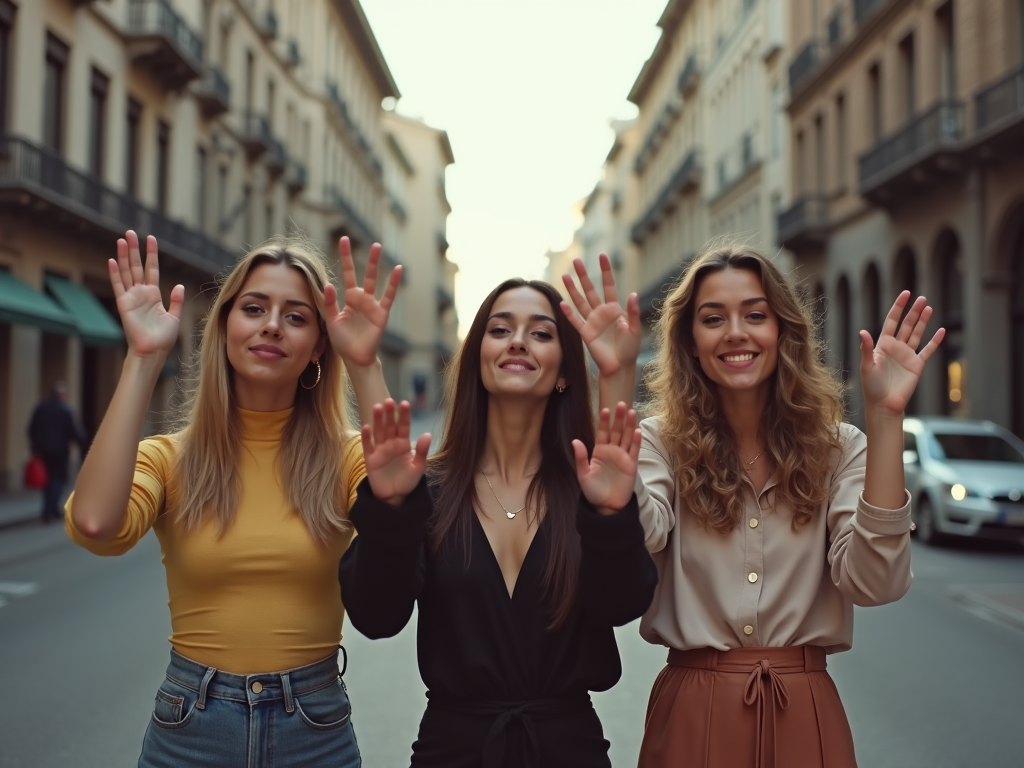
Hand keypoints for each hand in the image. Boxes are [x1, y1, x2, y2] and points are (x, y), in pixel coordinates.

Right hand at [108, 231, 183, 357]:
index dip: (151, 254)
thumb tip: (179, 285)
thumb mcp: (174, 317)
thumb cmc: (163, 338)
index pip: (152, 269)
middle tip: (131, 232)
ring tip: (121, 239)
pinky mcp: (124, 304)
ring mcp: (131, 297)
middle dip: (134, 249)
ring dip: (124, 256)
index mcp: (154, 295)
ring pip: (126, 272)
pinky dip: (115, 273)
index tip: (150, 238)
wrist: (153, 351)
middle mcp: (141, 293)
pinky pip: (118, 286)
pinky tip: (112, 260)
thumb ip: (176, 300)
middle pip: (136, 266)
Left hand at [323, 237, 401, 367]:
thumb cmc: (342, 340)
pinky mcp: (381, 313)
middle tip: (372, 241)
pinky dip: (392, 283)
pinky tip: (397, 269)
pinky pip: (388, 296)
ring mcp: (373, 304)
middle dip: (368, 258)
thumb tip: (329, 283)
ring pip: (375, 280)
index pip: (348, 273)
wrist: (354, 357)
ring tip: (378, 247)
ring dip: (376, 264)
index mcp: (349, 298)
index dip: (346, 257)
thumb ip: (329, 302)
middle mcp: (362, 298)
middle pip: (365, 273)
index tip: (344, 239)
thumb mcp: (331, 319)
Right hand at [361, 399, 431, 505]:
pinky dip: (366, 437)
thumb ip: (422, 451)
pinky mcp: (370, 459)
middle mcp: (391, 444)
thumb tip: (428, 434)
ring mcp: (380, 450)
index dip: (404, 415)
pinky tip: (366, 427)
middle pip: (390, 426)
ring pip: (378, 432)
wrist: (395, 497)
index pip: (404, 426)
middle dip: (389, 414)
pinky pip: (368, 446)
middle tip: (389, 401)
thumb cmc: (408, 481)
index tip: (405, 403)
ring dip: (377, 420)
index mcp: (404, 444)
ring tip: (377, 407)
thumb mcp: (418, 467)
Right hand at [560, 255, 640, 376]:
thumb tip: (633, 294)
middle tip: (576, 260)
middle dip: (583, 275)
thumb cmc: (629, 349)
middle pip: (590, 289)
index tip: (602, 256)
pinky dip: (569, 313)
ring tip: (564, 275)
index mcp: (615, 309)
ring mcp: (592, 322)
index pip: (609, 285)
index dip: (605, 271)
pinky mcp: (586, 333)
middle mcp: (601, 312)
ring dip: (572, 289)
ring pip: (580, 301)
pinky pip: (575, 321)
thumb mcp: (635, 329)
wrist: (620, 366)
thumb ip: (633, 312)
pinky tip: (562, 302)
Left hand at [573, 403, 641, 514]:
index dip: (604, 421)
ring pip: (627, 437)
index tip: (605, 410)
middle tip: (621, 404)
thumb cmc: (593, 491)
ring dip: (629, 425)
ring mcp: (623, 457)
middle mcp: (612, 451)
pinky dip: (636, 441)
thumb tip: (575, 440)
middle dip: (618, 418)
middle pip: (616, 431)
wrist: (606, 507)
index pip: (602, 432)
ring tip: (631, 411)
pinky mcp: (631, 465)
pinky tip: (637, 431)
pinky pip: (634, 450)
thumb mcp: (583, 474)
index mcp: (599, 451)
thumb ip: (581, 457)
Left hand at [860, 292, 944, 414]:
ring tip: (928, 307)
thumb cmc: (871, 386)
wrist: (884, 404)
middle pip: (907, 325)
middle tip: (922, 298)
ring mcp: (907, 355)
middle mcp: (896, 347)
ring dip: (923, 321)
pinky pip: (928, 350)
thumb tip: (863, 332)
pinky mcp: (917, 365)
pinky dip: (935, 341)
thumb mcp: (867, 366)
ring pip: (917, 334)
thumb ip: (866, 348)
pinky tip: (941, 331)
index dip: (898, 308)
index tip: (905, 294)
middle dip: (913, 311)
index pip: (892, 321)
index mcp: (882, 345)